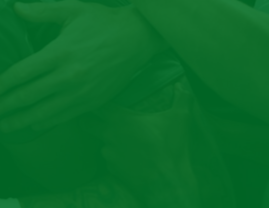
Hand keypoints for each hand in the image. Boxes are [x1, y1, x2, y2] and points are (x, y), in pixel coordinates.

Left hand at [0, 1, 161, 131]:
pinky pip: (64, 116)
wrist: (138, 37)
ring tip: (3, 126)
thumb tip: (15, 7)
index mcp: (59, 52)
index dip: (1, 84)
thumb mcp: (71, 10)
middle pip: (28, 96)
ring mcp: (81, 92)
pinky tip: (32, 126)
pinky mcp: (92, 102)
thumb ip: (41, 11)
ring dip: (20, 120)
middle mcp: (68, 76)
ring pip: (44, 112)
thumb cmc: (102, 20)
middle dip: (4, 106)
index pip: (22, 73)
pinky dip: (46, 123)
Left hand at [89, 82, 200, 206]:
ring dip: (107, 141)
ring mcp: (108, 153)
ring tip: (122, 142)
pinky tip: (128, 159)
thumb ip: (181, 98)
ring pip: (100, 143)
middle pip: (86, 123)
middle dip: (88, 120)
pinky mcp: (111, 170)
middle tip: (95, 118)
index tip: (92, 98)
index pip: (95, 105)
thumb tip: (182, 84)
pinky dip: (115, 158)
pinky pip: (109, 160)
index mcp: (119, 119)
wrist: (167, 184)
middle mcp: (109, 134)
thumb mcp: (180, 119)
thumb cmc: (171, 148)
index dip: (92, 101)